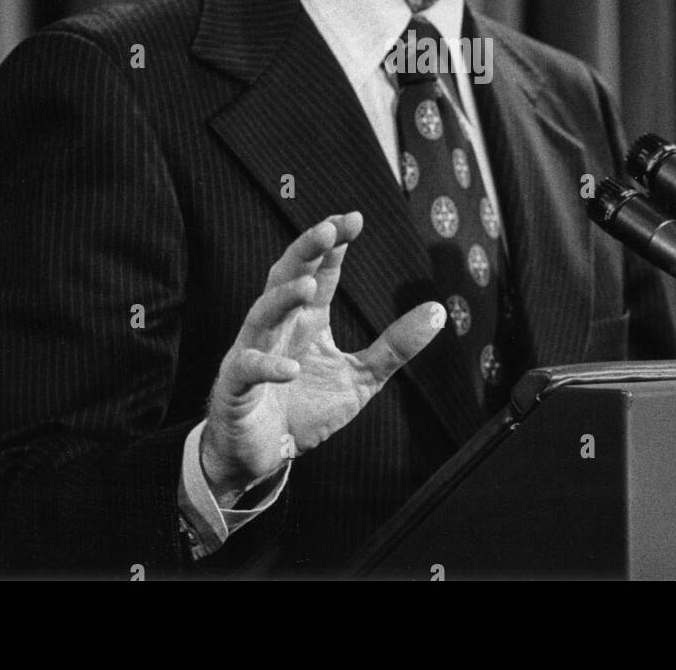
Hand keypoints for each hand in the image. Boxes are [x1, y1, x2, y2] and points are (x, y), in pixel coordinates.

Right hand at [200, 212, 444, 498]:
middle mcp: (278, 328)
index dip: (333, 243)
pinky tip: (289, 367)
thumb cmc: (305, 410)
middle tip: (328, 229)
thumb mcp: (362, 377)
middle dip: (304, 251)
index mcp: (307, 320)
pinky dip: (265, 365)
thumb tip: (439, 310)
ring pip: (261, 314)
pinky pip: (247, 369)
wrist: (265, 457)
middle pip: (286, 277)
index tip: (354, 218)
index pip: (320, 271)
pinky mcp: (236, 388)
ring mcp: (252, 353)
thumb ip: (395, 346)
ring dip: (282, 298)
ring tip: (308, 285)